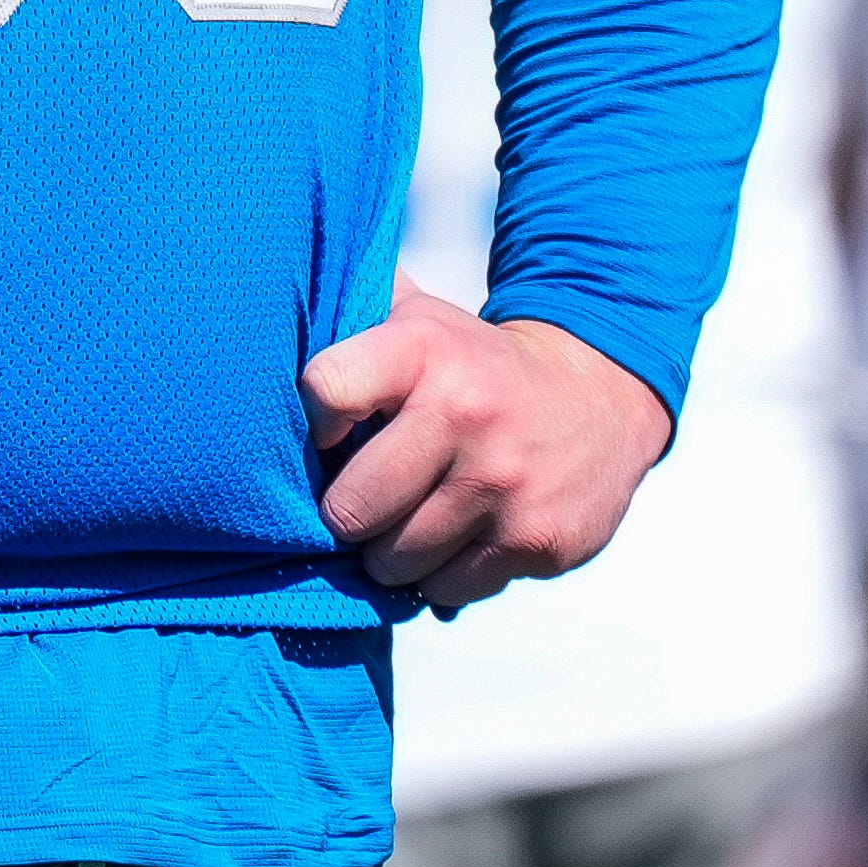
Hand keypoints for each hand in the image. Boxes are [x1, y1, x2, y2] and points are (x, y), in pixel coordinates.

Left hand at [300, 284, 672, 608]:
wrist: (599, 396)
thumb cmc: (474, 365)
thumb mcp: (420, 316)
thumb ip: (351, 300)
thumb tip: (267, 275)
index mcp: (425, 349)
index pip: (325, 390)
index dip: (314, 422)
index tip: (329, 433)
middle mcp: (466, 413)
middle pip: (350, 509)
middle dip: (348, 514)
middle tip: (367, 497)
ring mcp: (504, 482)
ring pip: (395, 562)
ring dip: (392, 553)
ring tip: (410, 517)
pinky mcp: (536, 540)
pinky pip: (448, 591)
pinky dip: (442, 576)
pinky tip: (458, 536)